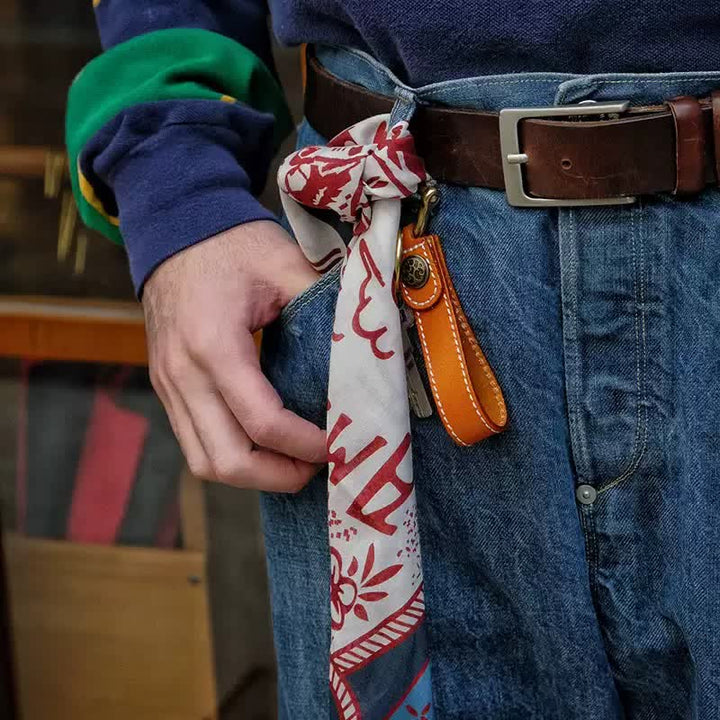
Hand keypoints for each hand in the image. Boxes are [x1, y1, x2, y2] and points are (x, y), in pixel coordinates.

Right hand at [143, 220, 326, 491]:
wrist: (174, 226)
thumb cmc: (232, 244)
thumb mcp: (285, 265)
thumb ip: (326, 306)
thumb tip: (365, 347)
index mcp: (214, 344)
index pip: (262, 421)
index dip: (306, 444)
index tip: (339, 444)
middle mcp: (183, 374)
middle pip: (226, 460)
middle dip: (278, 476)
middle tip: (318, 467)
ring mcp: (169, 384)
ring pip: (204, 462)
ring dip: (253, 475)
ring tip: (294, 464)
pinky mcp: (167, 387)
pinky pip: (195, 443)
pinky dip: (232, 456)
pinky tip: (266, 447)